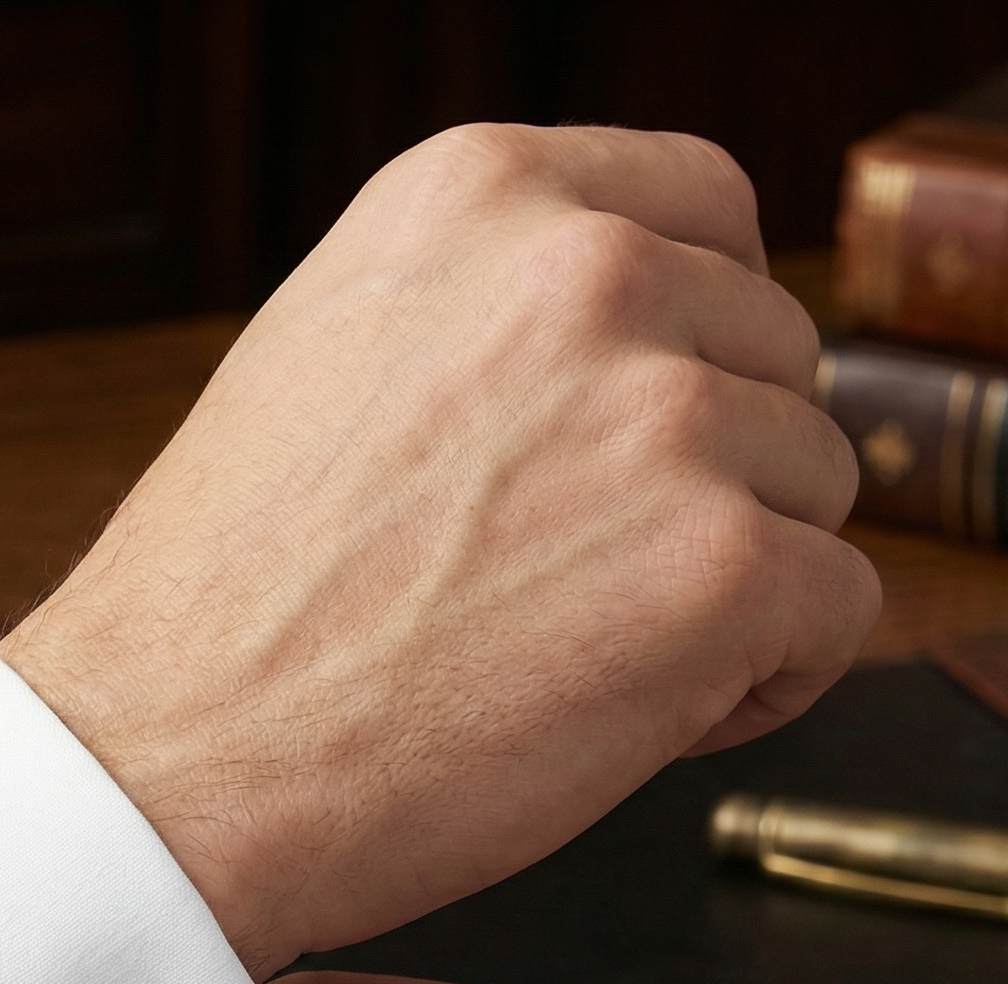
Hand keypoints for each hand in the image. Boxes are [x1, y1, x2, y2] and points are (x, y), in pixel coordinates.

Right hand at [0, 125, 878, 979]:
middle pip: (774, 360)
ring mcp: (663, 417)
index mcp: (480, 193)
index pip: (706, 212)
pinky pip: (839, 613)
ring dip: (733, 581)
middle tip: (575, 585)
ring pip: (813, 487)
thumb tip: (650, 352)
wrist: (168, 768)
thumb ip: (496, 320)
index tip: (640, 442)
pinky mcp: (718, 569)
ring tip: (581, 656)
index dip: (696, 343)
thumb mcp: (337, 360)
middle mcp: (586, 270)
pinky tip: (640, 718)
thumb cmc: (233, 611)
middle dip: (709, 478)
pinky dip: (766, 681)